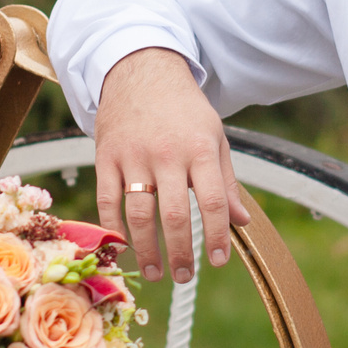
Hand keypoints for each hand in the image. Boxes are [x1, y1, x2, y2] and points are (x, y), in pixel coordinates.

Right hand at [94, 48, 254, 282]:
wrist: (141, 70)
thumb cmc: (184, 109)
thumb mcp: (215, 137)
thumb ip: (226, 181)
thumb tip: (241, 222)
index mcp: (201, 149)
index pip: (213, 203)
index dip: (217, 237)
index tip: (219, 262)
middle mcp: (167, 154)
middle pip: (175, 215)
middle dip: (182, 253)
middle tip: (185, 277)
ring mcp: (133, 156)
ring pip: (140, 214)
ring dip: (148, 250)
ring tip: (155, 273)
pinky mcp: (106, 156)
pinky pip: (108, 199)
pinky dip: (114, 227)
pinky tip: (124, 246)